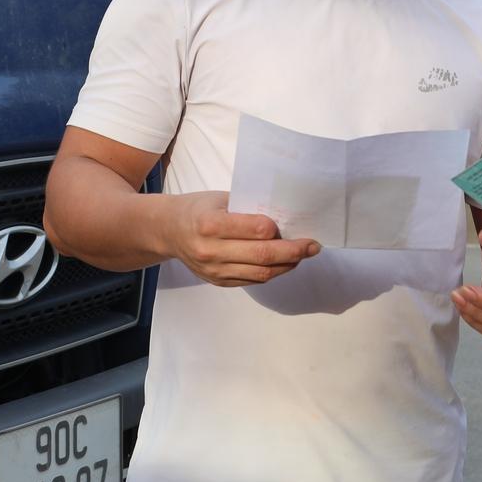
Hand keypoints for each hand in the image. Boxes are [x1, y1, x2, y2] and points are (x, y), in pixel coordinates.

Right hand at [163, 191, 319, 286]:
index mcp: (211, 224)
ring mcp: (215, 271)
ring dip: (287, 265)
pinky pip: (252, 281)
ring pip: (261, 274)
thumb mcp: (219, 199)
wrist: (167, 231)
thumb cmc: (197, 208)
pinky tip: (283, 263)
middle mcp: (212, 251)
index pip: (257, 230)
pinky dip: (272, 272)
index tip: (294, 225)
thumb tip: (283, 219)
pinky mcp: (218, 282)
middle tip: (313, 246)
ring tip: (303, 255)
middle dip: (294, 252)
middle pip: (263, 256)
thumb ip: (247, 210)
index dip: (278, 229)